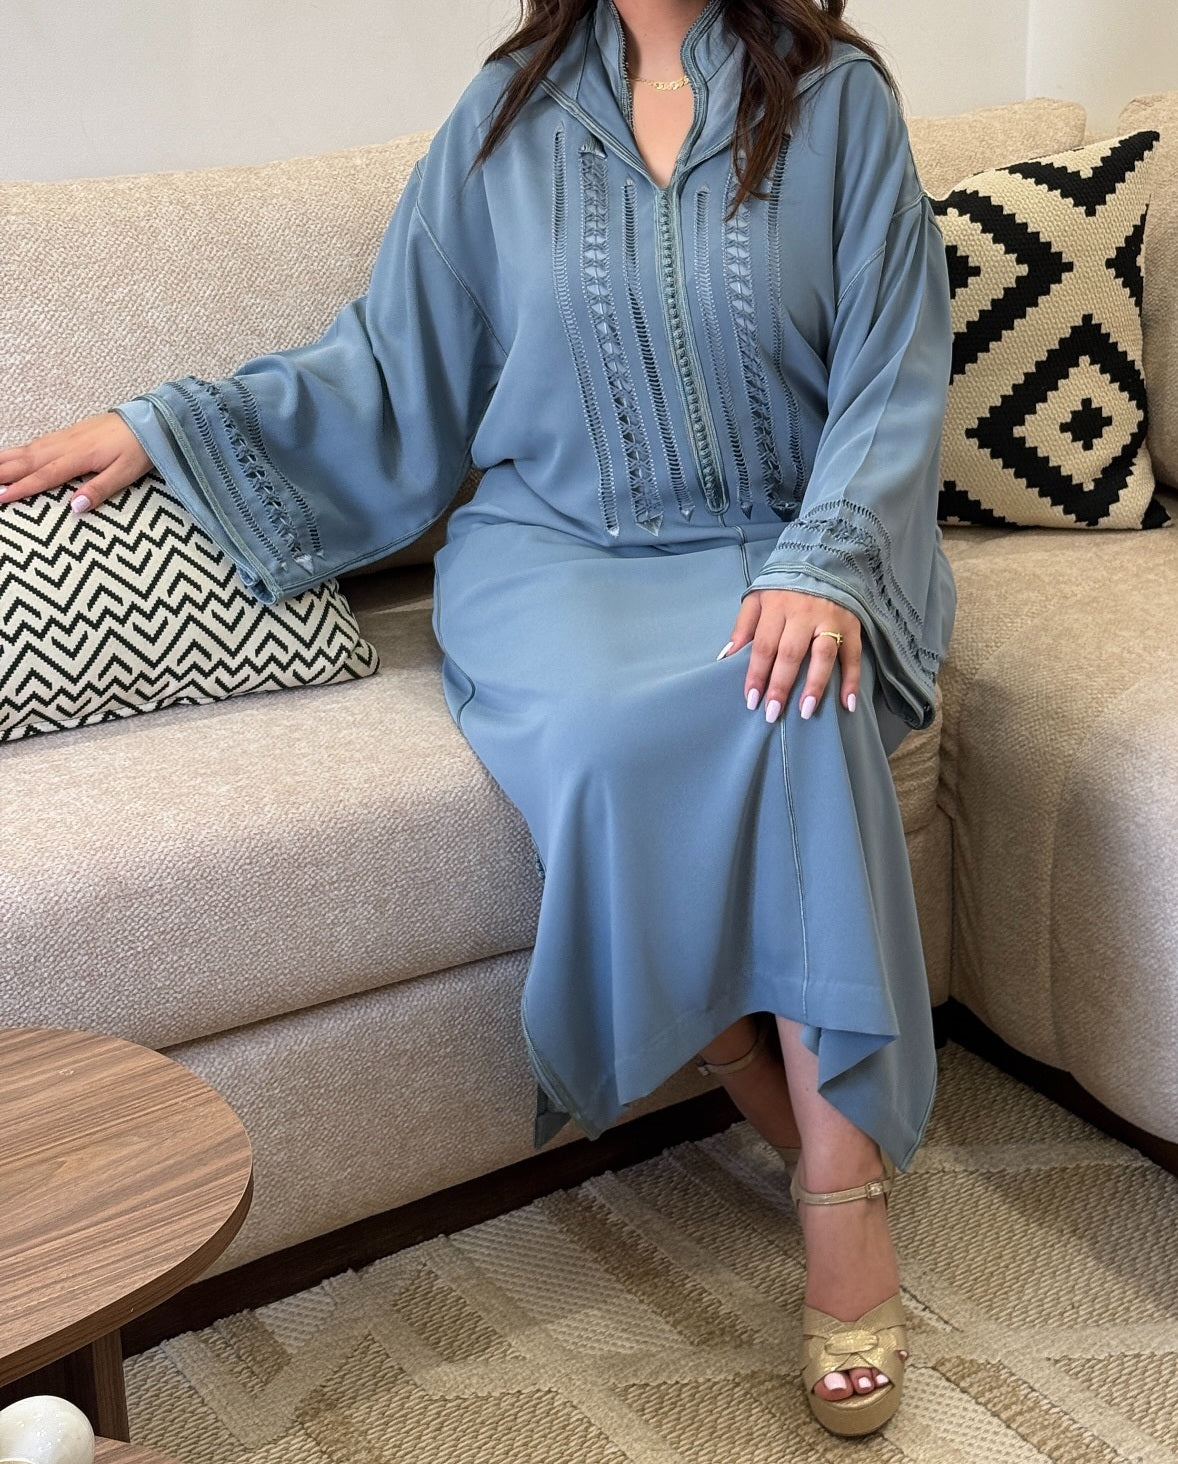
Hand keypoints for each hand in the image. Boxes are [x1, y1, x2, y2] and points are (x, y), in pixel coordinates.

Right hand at [0, 412, 152, 513]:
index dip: (21, 488)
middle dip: (3, 472)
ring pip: (29, 449)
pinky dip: (20, 449)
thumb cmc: (141, 448)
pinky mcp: (71, 432)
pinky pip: (38, 442)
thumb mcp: (126, 473)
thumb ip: (99, 489)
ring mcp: (67, 436)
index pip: (44, 475)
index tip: (0, 498)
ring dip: (6, 459)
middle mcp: (67, 444)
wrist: (152, 419)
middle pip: (28, 460)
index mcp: (79, 456)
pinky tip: (12, 454)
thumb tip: (74, 507)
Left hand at [719, 588, 861, 722]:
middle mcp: (803, 613)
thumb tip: (726, 657)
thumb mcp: (757, 597)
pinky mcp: (852, 626)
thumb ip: (742, 626)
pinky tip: (846, 704)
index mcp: (776, 606)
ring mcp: (830, 619)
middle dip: (780, 685)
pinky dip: (851, 680)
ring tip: (805, 711)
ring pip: (823, 654)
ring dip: (814, 684)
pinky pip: (852, 655)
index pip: (764, 645)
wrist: (826, 559)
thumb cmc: (785, 587)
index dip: (756, 674)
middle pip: (790, 653)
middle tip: (773, 713)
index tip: (751, 700)